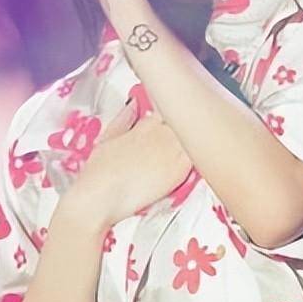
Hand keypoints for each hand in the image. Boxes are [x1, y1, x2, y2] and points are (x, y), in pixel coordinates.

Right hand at [61, 102, 191, 229]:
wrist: (100, 196)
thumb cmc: (98, 171)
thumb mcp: (107, 138)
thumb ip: (123, 119)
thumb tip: (134, 105)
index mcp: (145, 124)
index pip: (170, 108)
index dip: (176, 113)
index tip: (177, 118)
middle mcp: (162, 133)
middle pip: (188, 120)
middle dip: (191, 123)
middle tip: (194, 131)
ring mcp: (172, 151)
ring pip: (197, 136)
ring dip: (200, 137)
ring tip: (203, 142)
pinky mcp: (179, 171)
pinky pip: (198, 156)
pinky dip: (203, 155)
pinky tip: (204, 157)